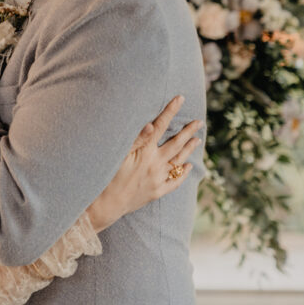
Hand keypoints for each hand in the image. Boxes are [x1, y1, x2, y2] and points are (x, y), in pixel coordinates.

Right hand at [86, 96, 202, 232]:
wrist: (105, 205)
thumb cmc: (106, 177)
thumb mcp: (117, 155)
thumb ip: (135, 139)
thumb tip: (150, 124)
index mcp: (145, 152)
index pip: (160, 126)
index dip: (170, 111)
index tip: (180, 99)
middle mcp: (155, 164)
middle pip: (176, 144)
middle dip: (188, 131)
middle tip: (198, 121)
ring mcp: (158, 179)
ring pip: (178, 161)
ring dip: (189, 149)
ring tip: (197, 139)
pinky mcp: (157, 192)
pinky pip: (175, 182)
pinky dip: (183, 173)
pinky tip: (188, 166)